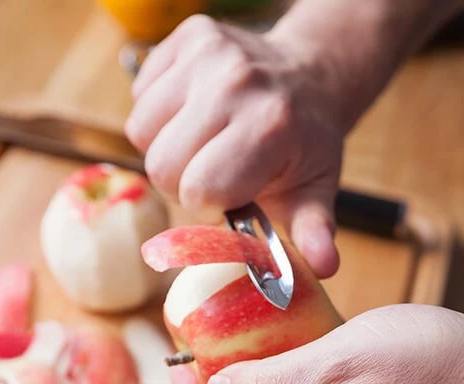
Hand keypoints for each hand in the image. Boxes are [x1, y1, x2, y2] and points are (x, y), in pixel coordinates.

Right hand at [126, 15, 344, 277]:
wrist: (309, 77)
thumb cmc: (306, 143)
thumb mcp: (316, 190)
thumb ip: (314, 231)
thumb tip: (324, 267)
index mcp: (268, 127)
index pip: (200, 190)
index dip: (209, 205)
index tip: (231, 196)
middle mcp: (234, 83)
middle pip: (163, 166)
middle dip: (184, 183)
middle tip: (216, 172)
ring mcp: (206, 54)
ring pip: (141, 131)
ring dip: (167, 150)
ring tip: (204, 144)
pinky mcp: (185, 36)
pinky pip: (139, 97)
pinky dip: (159, 117)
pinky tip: (194, 116)